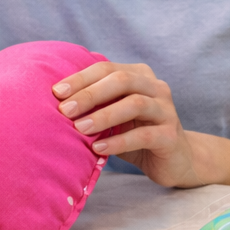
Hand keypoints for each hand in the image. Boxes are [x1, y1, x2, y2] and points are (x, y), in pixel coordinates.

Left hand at [53, 62, 204, 187]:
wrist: (174, 160)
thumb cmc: (136, 134)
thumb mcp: (115, 116)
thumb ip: (96, 105)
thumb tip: (55, 102)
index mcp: (141, 76)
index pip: (108, 68)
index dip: (81, 78)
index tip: (56, 92)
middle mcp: (156, 88)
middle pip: (122, 80)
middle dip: (90, 93)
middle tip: (65, 110)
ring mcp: (167, 111)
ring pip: (135, 104)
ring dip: (103, 116)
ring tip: (79, 129)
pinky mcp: (171, 136)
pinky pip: (143, 135)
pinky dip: (118, 141)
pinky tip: (98, 149)